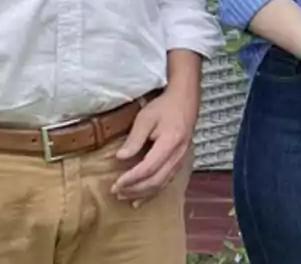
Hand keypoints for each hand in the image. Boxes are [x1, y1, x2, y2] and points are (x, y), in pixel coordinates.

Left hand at [111, 88, 197, 206]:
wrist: (185, 102)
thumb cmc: (164, 107)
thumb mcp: (146, 117)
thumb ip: (134, 138)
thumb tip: (120, 157)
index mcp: (170, 143)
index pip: (148, 168)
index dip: (131, 179)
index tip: (115, 184)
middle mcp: (178, 156)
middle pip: (155, 181)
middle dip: (134, 189)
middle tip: (116, 192)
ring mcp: (180, 161)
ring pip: (161, 185)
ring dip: (142, 194)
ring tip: (124, 197)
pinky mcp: (179, 163)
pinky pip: (165, 182)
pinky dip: (152, 193)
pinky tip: (140, 199)